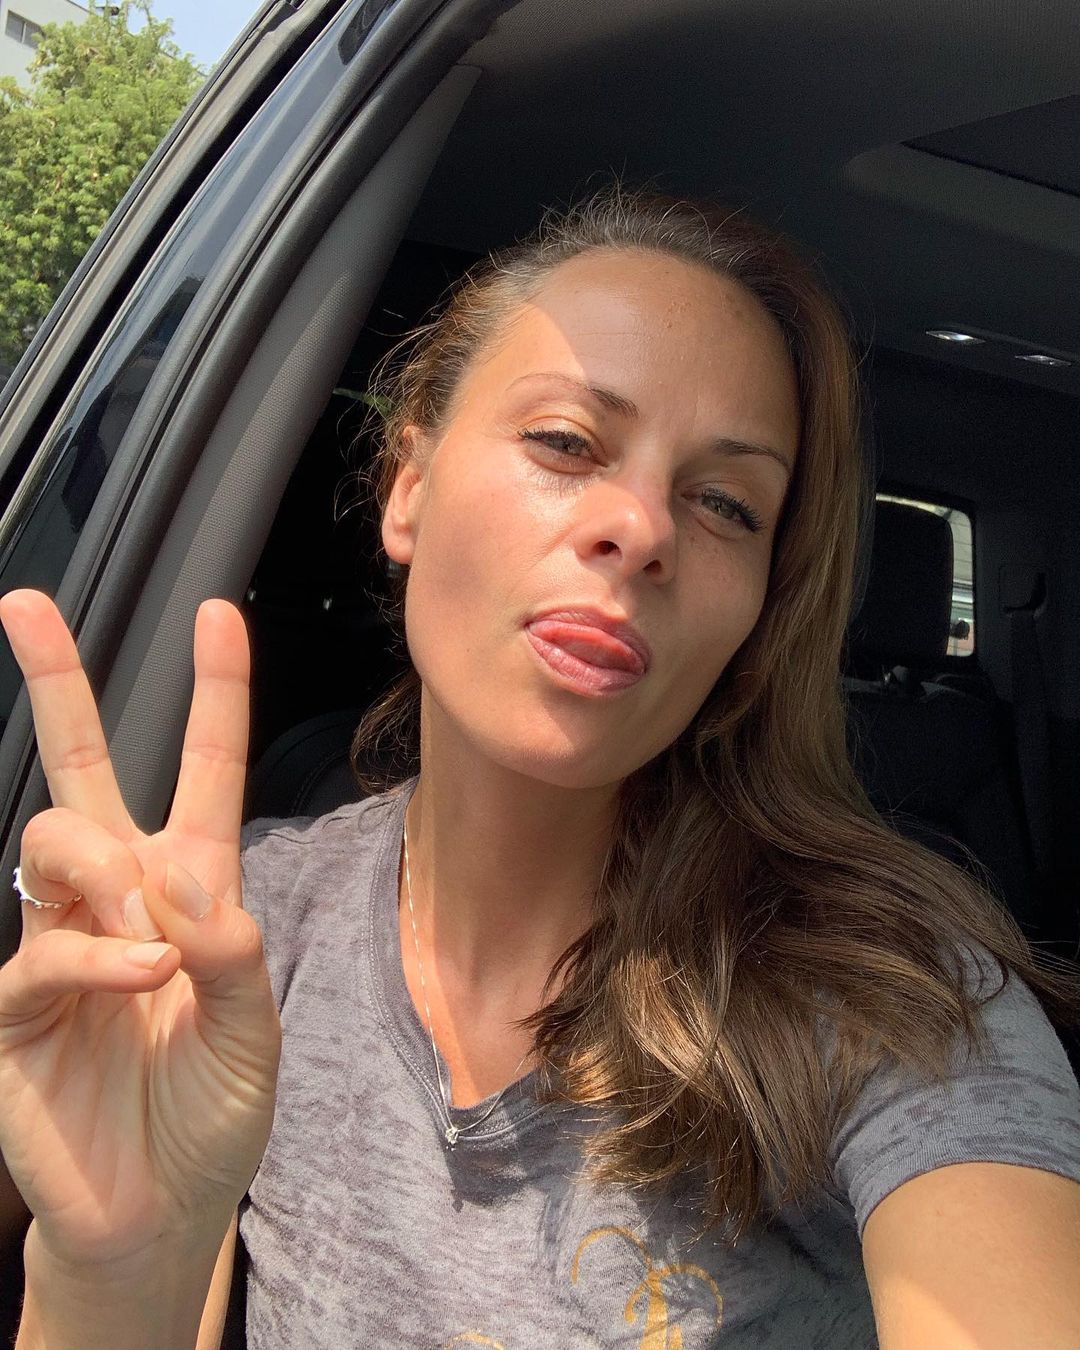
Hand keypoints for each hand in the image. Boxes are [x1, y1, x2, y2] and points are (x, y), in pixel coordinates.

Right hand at [0, 590, 279, 1273]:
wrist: (163, 1207)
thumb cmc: (212, 1108)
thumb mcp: (254, 1028)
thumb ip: (232, 950)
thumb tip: (184, 882)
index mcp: (191, 887)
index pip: (205, 772)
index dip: (215, 694)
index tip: (219, 615)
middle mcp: (120, 897)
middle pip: (82, 768)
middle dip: (55, 683)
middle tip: (26, 605)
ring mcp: (61, 941)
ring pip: (57, 838)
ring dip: (107, 866)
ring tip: (151, 937)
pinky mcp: (17, 1002)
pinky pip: (45, 945)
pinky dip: (100, 955)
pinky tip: (141, 976)